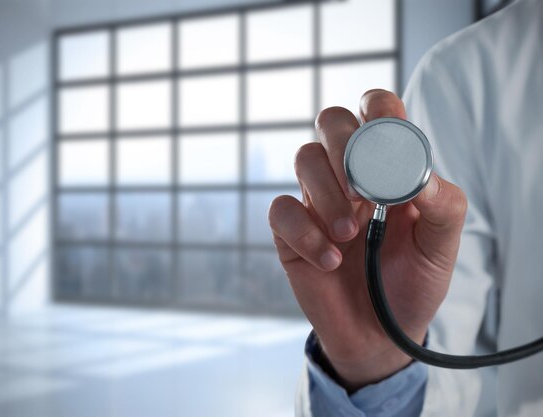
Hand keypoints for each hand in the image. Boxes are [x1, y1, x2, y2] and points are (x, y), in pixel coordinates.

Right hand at [268, 90, 467, 390]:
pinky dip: (305, 233)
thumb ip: (442, 205)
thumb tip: (420, 173)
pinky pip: (281, 210)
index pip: (377, 111)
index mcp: (388, 167)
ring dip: (326, 193)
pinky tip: (329, 260)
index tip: (389, 144)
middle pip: (331, 120)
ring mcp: (316, 201)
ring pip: (303, 157)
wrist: (380, 334)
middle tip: (364, 190)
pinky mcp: (290, 231)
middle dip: (344, 145)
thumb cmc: (411, 283)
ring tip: (348, 235)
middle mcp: (349, 175)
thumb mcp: (441, 247)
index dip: (379, 111)